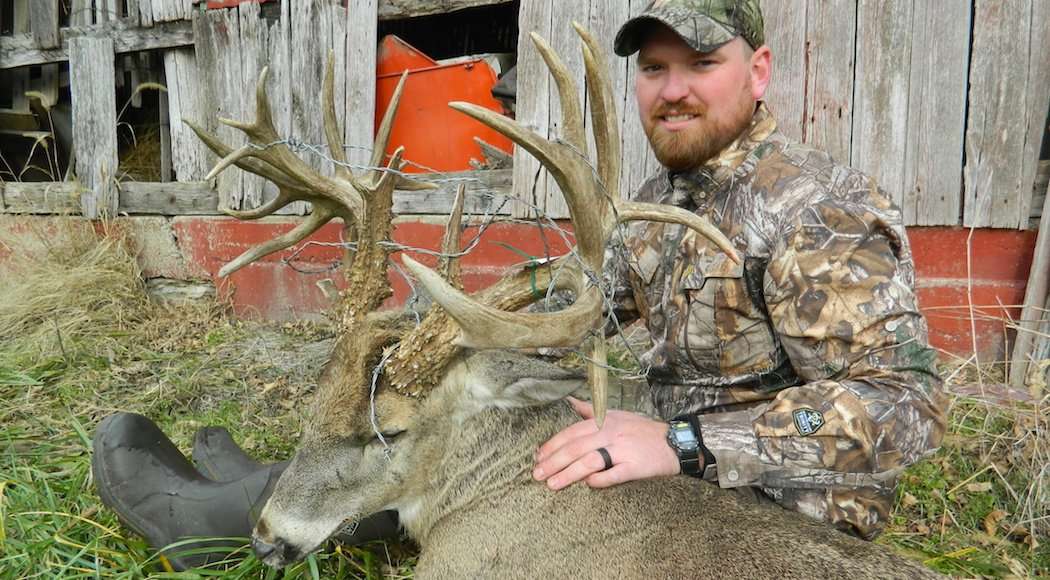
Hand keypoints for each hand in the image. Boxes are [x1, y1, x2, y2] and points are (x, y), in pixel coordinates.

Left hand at [533, 397, 679, 489]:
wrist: (675, 442)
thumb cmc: (641, 430)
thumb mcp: (616, 415)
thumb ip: (590, 411)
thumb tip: (570, 401)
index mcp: (603, 421)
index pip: (571, 432)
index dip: (552, 445)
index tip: (537, 456)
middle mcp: (610, 433)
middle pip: (575, 447)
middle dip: (553, 461)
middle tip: (537, 474)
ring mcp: (623, 450)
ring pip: (590, 460)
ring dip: (568, 473)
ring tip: (552, 484)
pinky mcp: (635, 466)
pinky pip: (614, 474)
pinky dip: (599, 480)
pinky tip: (587, 485)